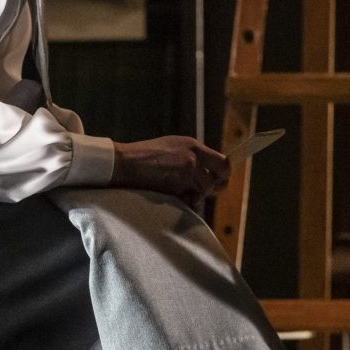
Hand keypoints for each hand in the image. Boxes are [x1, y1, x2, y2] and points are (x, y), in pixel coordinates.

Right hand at [112, 136, 229, 203]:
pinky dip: (186, 203)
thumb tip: (208, 171)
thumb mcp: (172, 147)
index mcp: (193, 146)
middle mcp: (193, 158)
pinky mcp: (176, 187)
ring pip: (203, 191)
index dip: (224, 174)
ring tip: (181, 193)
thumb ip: (192, 157)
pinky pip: (190, 201)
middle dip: (211, 188)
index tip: (221, 180)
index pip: (222, 162)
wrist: (125, 162)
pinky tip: (175, 198)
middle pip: (215, 180)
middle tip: (202, 191)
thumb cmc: (145, 155)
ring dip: (195, 196)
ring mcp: (185, 173)